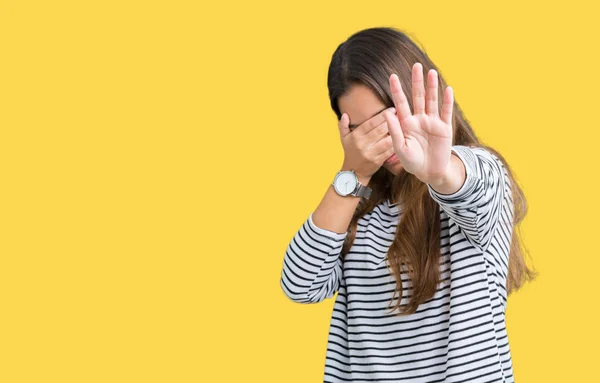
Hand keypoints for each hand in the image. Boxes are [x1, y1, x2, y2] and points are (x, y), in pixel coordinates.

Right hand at [338, 106, 396, 180]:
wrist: (353, 172)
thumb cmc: (350, 152)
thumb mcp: (344, 139)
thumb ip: (343, 125)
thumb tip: (345, 114)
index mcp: (356, 136)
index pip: (370, 123)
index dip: (382, 115)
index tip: (392, 109)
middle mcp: (363, 144)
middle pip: (380, 130)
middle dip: (392, 121)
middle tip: (400, 115)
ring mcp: (370, 153)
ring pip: (386, 140)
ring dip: (396, 133)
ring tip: (403, 125)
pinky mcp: (377, 161)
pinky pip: (389, 151)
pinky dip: (396, 144)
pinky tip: (402, 138)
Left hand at [382, 62, 454, 184]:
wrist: (429, 172)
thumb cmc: (412, 162)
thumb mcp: (400, 148)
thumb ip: (394, 131)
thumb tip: (387, 113)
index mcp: (406, 123)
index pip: (400, 103)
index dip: (397, 90)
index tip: (392, 76)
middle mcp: (419, 119)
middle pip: (418, 97)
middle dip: (416, 82)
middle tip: (416, 65)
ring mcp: (432, 122)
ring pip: (432, 101)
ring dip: (432, 87)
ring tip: (431, 72)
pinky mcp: (444, 128)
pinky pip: (445, 112)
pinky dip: (447, 101)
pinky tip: (448, 89)